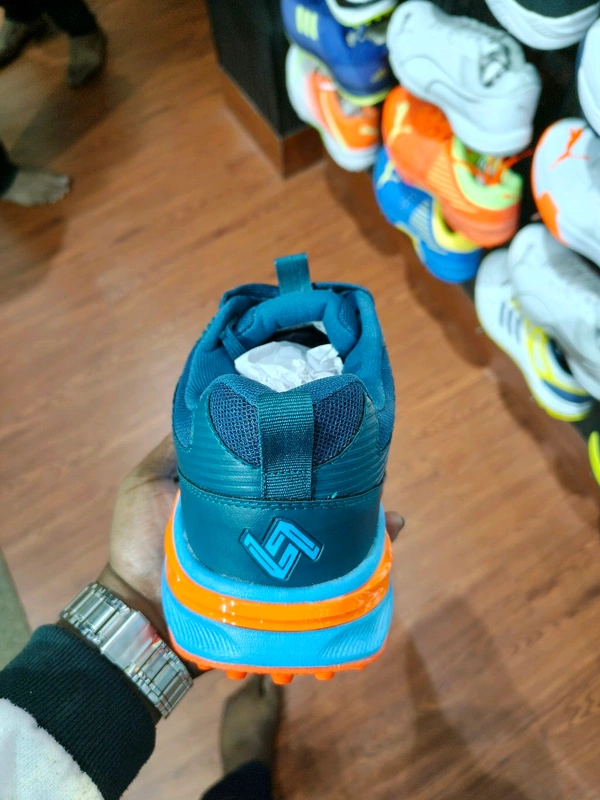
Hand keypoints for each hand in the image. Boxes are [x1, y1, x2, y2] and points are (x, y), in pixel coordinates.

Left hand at [98, 437, 404, 647]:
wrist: (140, 613)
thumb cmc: (140, 542)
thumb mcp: (148, 481)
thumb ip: (176, 449)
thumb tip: (212, 402)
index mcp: (239, 493)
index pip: (282, 466)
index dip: (307, 450)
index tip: (332, 428)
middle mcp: (264, 522)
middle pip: (312, 500)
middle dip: (345, 489)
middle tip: (372, 475)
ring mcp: (275, 557)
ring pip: (327, 537)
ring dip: (361, 527)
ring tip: (388, 517)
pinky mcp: (281, 590)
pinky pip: (324, 578)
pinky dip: (356, 566)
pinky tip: (381, 548)